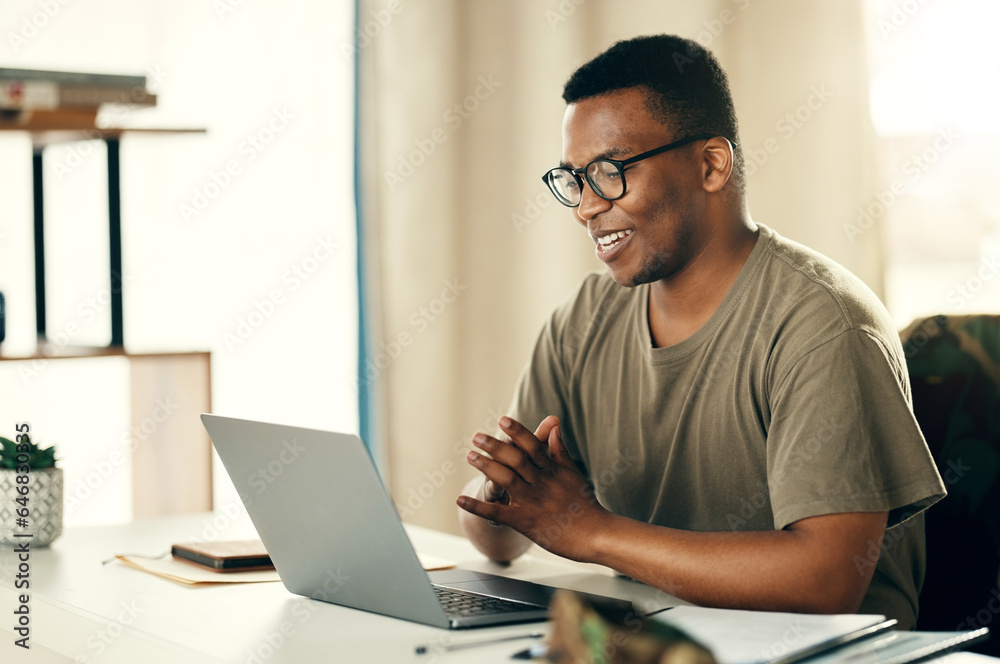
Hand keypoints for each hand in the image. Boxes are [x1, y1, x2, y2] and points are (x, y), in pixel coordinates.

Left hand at [457, 415, 609, 561]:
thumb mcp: (574, 473)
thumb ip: (560, 451)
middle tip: (476, 436)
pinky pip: (498, 513)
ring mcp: (533, 502)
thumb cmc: (586, 505)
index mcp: (553, 471)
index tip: (502, 419)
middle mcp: (541, 483)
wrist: (596, 535)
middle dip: (495, 446)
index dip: (517, 432)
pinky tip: (460, 500)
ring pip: (506, 480)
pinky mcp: (525, 522)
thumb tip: (553, 426)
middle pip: (515, 459)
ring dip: (486, 467)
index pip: (533, 445)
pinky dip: (478, 506)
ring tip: (470, 456)